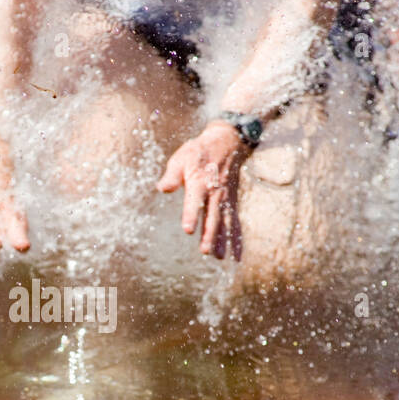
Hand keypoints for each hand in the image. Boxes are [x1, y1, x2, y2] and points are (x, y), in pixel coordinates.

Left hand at [157, 120, 248, 259]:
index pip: (194, 201)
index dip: (191, 215)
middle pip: (212, 216)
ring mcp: (225, 199)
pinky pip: (235, 223)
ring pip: (225, 222)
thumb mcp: (181, 158)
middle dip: (209, 234)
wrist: (227, 142)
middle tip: (204, 251)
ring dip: (222, 240)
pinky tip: (235, 256)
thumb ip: (172, 175)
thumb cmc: (198, 152)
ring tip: (218, 257)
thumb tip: (162, 188)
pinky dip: (236, 239)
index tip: (188, 230)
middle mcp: (215, 192)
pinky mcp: (232, 203)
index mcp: (199, 182)